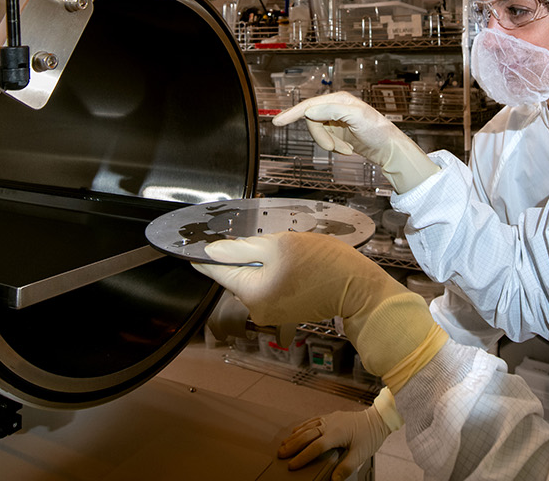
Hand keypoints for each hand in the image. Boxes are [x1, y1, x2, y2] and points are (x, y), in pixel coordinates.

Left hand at [193, 232, 445, 388]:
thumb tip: (210, 251)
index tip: (190, 243)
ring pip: (255, 278)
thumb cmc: (321, 262)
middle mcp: (255, 308)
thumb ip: (242, 248)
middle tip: (264, 236)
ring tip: (286, 248)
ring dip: (263, 262)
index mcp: (250, 292)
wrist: (358, 289)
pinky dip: (275, 272)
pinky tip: (294, 261)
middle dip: (244, 254)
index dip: (204, 254)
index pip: (216, 270)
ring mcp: (271, 312)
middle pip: (237, 274)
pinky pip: (270, 285)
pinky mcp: (285, 310)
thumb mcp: (279, 244)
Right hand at [273, 92, 438, 191]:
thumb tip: (310, 110)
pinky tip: (347, 149)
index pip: (309, 106)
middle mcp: (335, 107)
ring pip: (317, 132)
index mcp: (338, 99)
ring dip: (329, 144)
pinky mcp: (337, 131)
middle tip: (334, 148)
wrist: (388, 149)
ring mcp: (335, 120)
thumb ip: (333, 111)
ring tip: (345, 149)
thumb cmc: (377, 131)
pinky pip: (325, 140)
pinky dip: (333, 147)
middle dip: (321, 138)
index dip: (291, 113)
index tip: (276, 122)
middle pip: (311, 122)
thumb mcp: (357, 117)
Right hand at [278, 398, 396, 480]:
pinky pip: (312, 420)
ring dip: (294, 436)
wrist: (377, 418)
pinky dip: (302, 426)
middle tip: (281, 455)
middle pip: (306, 435)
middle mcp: (330, 424)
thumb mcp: (361, 454)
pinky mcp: (331, 416)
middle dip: (292, 446)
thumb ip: (347, 467)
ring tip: (283, 445)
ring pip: (307, 427)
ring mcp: (329, 419)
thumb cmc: (370, 436)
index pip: (315, 447)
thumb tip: (334, 480)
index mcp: (336, 434)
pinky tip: (296, 431)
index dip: (303, 457)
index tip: (292, 465)